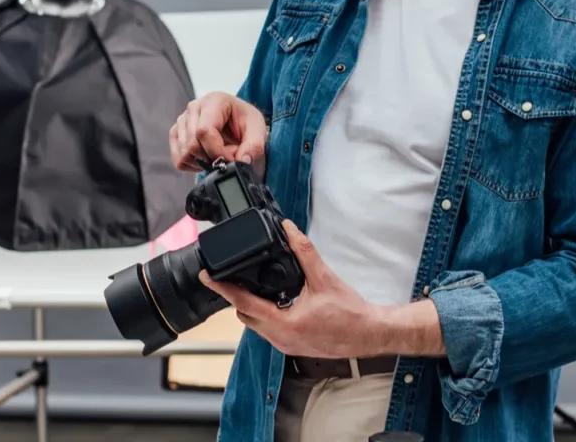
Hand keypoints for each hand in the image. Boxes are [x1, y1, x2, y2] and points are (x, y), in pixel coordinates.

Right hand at [169, 92, 266, 172]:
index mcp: (214, 101)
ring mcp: (182, 120)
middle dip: (212, 158)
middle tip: (227, 156)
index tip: (230, 159)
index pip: (204, 131)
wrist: (238, 123)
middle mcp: (194, 107)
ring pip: (184, 153)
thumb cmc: (246, 122)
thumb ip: (254, 146)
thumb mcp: (258, 130)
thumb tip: (242, 161)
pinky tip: (206, 157)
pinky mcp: (176, 133)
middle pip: (193, 144)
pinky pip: (179, 159)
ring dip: (203, 162)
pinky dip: (194, 164)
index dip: (217, 151)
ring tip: (218, 154)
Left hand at [200, 220, 382, 358]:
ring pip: (256, 324)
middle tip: (231, 275)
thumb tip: (289, 229)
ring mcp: (285, 345)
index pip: (243, 302)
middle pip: (245, 315)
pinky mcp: (292, 346)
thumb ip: (304, 251)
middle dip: (237, 296)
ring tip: (254, 285)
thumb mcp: (325, 278)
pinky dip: (266, 314)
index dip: (222, 288)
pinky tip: (276, 300)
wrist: (369, 334)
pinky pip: (268, 330)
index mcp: (285, 323)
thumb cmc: (350, 313)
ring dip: (252, 306)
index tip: (206, 275)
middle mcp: (280, 338)